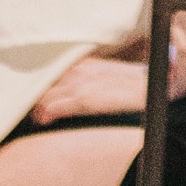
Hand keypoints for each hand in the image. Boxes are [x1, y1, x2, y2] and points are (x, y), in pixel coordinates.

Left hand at [30, 52, 146, 122]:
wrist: (152, 88)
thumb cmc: (135, 86)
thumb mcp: (109, 75)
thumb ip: (91, 79)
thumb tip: (81, 90)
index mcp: (86, 63)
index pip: (53, 72)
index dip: (44, 84)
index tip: (39, 95)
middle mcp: (79, 70)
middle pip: (45, 82)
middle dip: (36, 96)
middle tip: (33, 109)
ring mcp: (80, 84)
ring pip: (45, 94)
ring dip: (38, 107)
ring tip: (36, 118)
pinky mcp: (83, 99)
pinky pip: (54, 107)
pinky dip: (45, 115)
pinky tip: (45, 122)